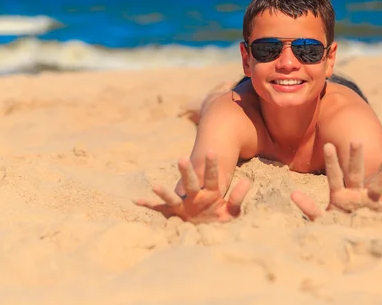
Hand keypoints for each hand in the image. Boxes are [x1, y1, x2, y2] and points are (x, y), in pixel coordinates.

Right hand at [134, 151, 250, 223]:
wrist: (210, 230)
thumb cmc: (221, 219)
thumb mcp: (233, 212)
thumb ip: (238, 198)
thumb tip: (245, 181)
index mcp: (211, 192)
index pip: (212, 176)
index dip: (211, 165)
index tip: (211, 151)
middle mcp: (195, 195)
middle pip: (191, 182)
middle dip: (186, 172)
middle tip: (182, 159)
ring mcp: (184, 204)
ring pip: (174, 196)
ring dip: (165, 191)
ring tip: (155, 185)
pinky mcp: (175, 213)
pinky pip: (160, 209)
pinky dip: (148, 205)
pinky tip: (136, 201)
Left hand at [291, 142, 381, 220]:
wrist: (350, 243)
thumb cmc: (335, 229)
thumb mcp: (320, 219)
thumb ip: (308, 207)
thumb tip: (293, 194)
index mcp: (340, 194)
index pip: (334, 175)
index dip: (331, 161)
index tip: (328, 145)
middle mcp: (356, 194)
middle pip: (355, 173)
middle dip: (355, 158)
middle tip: (355, 140)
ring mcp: (369, 202)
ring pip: (377, 185)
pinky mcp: (381, 213)